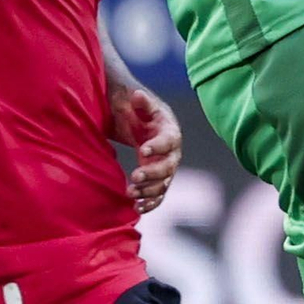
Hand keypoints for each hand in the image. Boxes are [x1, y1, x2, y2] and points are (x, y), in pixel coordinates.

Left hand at [111, 87, 182, 213]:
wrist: (137, 121)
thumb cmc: (138, 110)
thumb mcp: (138, 102)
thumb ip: (140, 101)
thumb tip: (138, 95)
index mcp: (170, 131)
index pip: (168, 141)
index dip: (157, 147)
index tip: (142, 151)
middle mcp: (172, 152)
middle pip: (168, 166)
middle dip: (152, 173)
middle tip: (134, 176)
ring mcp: (166, 168)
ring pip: (163, 184)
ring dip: (149, 191)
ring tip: (130, 193)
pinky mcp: (158, 180)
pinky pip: (159, 195)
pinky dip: (150, 203)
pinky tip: (137, 208)